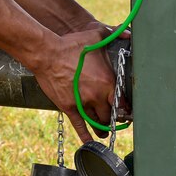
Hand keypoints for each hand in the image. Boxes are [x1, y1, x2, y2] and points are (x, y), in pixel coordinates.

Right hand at [30, 26, 120, 143]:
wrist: (47, 53)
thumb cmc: (72, 44)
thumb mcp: (95, 34)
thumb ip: (114, 33)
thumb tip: (128, 32)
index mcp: (107, 82)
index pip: (123, 103)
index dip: (126, 110)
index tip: (127, 112)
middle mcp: (97, 96)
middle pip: (110, 115)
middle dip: (113, 118)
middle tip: (114, 119)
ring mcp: (83, 103)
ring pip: (97, 122)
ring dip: (102, 127)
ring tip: (105, 130)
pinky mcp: (69, 107)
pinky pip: (80, 126)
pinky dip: (86, 136)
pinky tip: (90, 144)